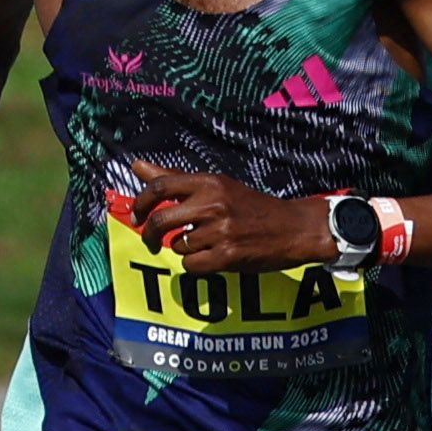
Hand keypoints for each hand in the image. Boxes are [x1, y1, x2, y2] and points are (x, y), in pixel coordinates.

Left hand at [126, 166, 329, 273]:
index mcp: (210, 182)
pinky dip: (196, 265)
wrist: (294, 228)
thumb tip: (136, 165)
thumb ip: (176, 179)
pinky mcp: (227, 255)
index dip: (140, 202)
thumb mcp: (218, 186)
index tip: (137, 215)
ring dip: (184, 249)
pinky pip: (191, 265)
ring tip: (204, 244)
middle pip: (161, 220)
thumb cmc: (253, 207)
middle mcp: (213, 204)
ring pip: (178, 245)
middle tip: (150, 240)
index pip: (161, 186)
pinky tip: (212, 257)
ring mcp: (220, 230)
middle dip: (149, 234)